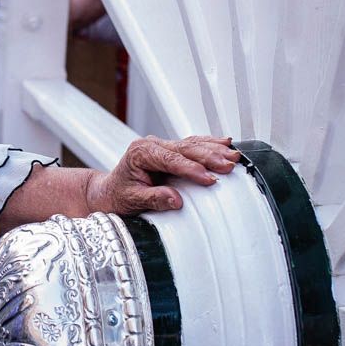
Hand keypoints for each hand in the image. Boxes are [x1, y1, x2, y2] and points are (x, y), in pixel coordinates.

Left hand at [87, 135, 239, 213]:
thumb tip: (176, 200)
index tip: (210, 179)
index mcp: (140, 152)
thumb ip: (153, 199)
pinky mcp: (170, 150)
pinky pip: (193, 144)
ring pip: (192, 144)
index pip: (171, 160)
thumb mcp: (132, 201)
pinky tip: (226, 144)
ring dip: (215, 149)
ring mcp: (162, 145)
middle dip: (210, 157)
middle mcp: (152, 144)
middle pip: (185, 148)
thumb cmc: (118, 196)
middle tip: (229, 165)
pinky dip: (210, 144)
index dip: (192, 169)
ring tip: (234, 156)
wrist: (109, 191)